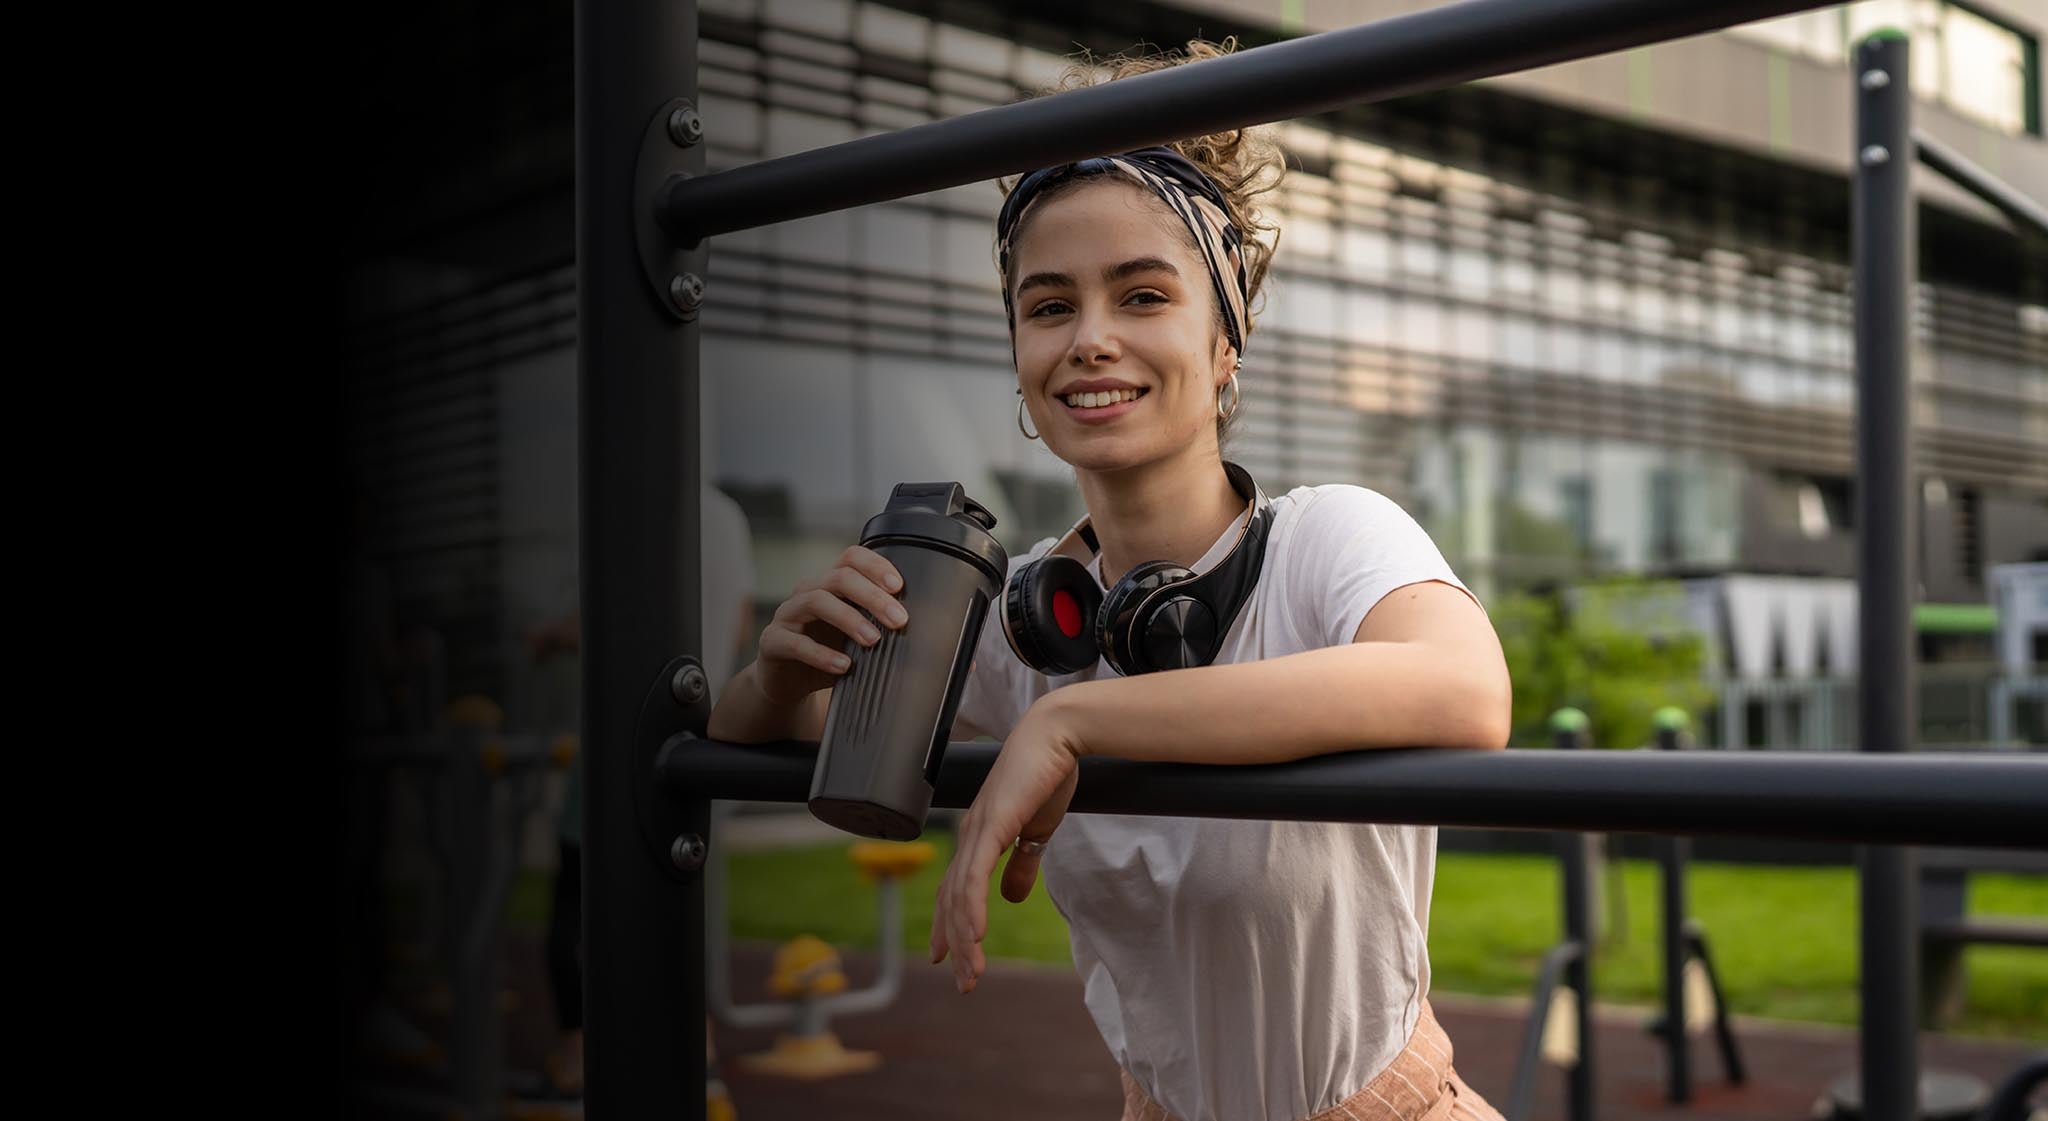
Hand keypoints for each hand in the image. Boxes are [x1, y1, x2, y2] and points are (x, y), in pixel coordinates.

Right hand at [754, 545, 907, 705]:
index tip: (900, 586)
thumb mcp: (856, 639)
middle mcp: (808, 592)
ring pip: (817, 601)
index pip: (851, 558)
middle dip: (872, 597)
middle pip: (839, 578)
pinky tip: (843, 666)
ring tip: (873, 641)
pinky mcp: (772, 642)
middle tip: (899, 619)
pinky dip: (821, 654)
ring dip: (849, 619)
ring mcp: (787, 615)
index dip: (876, 566)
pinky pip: (795, 642)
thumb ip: (879, 628)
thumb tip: (927, 634)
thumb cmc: (828, 654)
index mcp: (830, 585)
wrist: (787, 684)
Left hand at [929, 697, 1082, 994]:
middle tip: (963, 980)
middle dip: (955, 943)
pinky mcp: (991, 825)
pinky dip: (971, 908)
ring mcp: (977, 830)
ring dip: (964, 938)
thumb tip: (1011, 898)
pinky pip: (974, 876)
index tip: (945, 956)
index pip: (955, 888)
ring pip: (960, 896)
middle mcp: (970, 834)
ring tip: (971, 971)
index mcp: (979, 835)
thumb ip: (1023, 863)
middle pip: (951, 899)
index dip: (948, 924)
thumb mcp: (1038, 830)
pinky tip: (975, 936)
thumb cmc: (1049, 775)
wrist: (1058, 736)